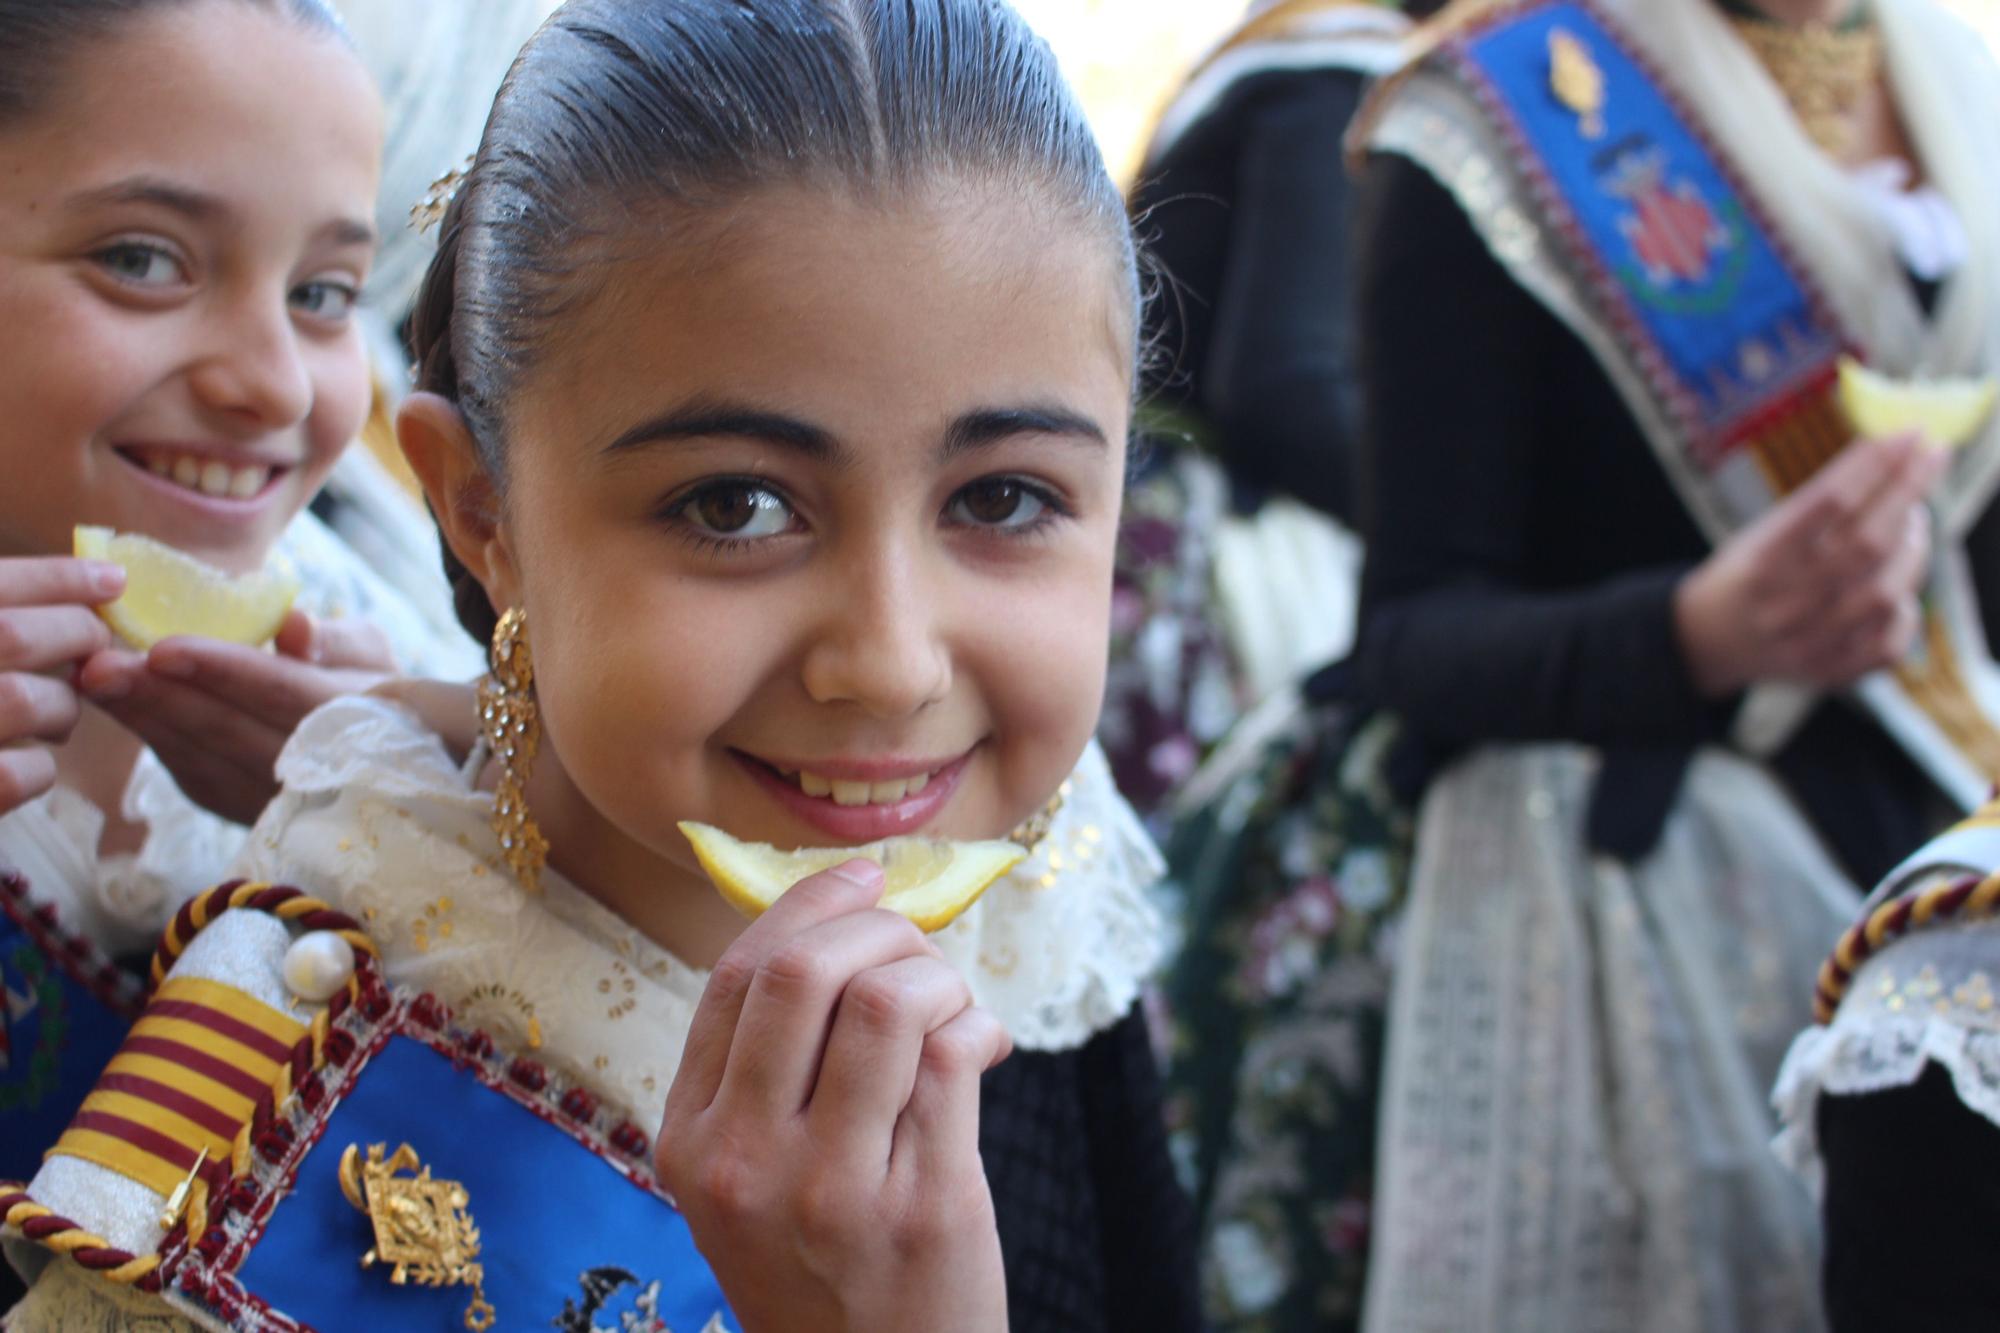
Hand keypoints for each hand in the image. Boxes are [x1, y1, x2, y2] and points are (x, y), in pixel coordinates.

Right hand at [0, 557, 122, 814]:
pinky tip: (26, 764)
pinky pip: (24, 773)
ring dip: (60, 706)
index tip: (112, 579)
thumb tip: (74, 588)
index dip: (56, 578)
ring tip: (57, 715)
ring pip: (26, 700)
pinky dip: (39, 767)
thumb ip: (1, 622)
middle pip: (11, 634)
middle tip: (94, 646)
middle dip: (73, 637)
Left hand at [78, 608, 395, 824]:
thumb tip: (293, 627)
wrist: (376, 761)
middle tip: (99, 663)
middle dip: (161, 697)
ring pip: (197, 756)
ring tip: (93, 676)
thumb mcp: (372, 653)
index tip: (164, 648)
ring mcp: (269, 799)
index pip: (282, 694)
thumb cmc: (369, 689)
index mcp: (353, 720)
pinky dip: (149, 734)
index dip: (224, 673)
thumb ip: (337, 638)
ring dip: (142, 718)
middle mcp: (311, 770)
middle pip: (226, 731)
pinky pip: (186, 769)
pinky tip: (115, 701)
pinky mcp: (233, 807)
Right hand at [657, 861, 1011, 1332]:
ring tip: (954, 1007)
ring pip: (887, 1001)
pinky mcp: (925, 1206)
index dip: (808, 904)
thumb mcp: (750, 1175)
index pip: (735, 975)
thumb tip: (845, 916)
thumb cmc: (823, 1264)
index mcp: (690, 1139)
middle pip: (804, 970)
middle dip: (879, 927)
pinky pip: (956, 1055)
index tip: (860, 878)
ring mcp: (833, 1188)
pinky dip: (981, 1025)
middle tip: (916, 950)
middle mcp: (746, 1162)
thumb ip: (770, 1065)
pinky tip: (985, 1047)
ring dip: (939, 976)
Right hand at [1675, 435, 1945, 696]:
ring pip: (1887, 590)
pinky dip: (1905, 608)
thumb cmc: (1747, 573)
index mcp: (1761, 559)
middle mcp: (1785, 603)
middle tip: (1931, 459)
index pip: (1829, 502)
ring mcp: (1811, 642)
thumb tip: (1892, 456)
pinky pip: (1890, 641)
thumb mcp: (1762, 530)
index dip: (1876, 464)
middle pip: (1868, 542)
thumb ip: (1821, 503)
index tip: (1909, 433)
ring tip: (1913, 522)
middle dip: (1909, 492)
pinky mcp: (1832, 670)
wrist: (1707, 641)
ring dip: (1914, 547)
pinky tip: (1897, 586)